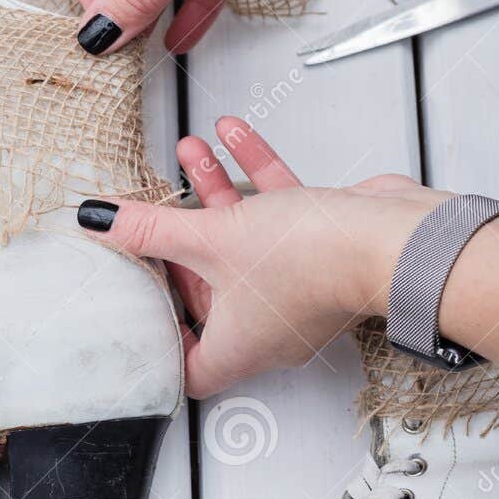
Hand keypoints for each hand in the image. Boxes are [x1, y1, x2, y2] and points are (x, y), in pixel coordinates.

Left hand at [78, 119, 441, 397]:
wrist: (397, 238)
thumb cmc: (315, 262)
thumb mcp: (210, 239)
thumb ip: (149, 230)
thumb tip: (101, 221)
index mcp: (239, 347)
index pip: (188, 365)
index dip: (161, 339)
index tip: (139, 303)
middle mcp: (269, 327)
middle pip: (207, 289)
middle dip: (179, 240)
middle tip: (153, 207)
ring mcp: (299, 288)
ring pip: (242, 240)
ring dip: (213, 192)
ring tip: (188, 151)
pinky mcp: (324, 249)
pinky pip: (278, 213)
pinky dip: (254, 175)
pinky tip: (232, 133)